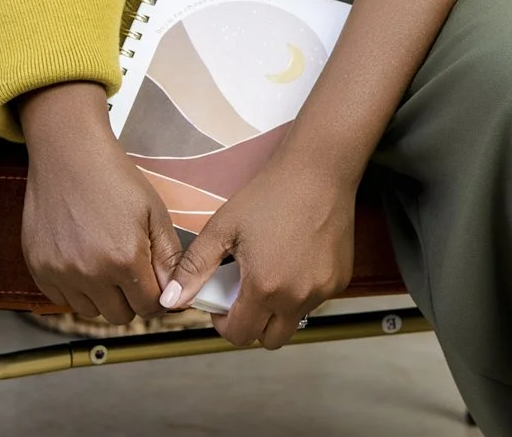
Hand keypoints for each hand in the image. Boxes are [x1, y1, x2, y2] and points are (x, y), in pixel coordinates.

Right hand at [16, 81, 181, 324]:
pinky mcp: (39, 269)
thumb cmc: (114, 179)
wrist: (68, 155)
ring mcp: (61, 273)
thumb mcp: (154, 212)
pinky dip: (74, 289)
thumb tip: (175, 293)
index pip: (150, 307)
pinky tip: (81, 260)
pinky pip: (62, 300)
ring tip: (103, 262)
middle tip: (129, 271)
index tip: (154, 283)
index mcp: (125, 259)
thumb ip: (168, 257)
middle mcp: (90, 273)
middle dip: (131, 299)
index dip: (157, 296)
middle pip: (120, 316)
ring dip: (101, 297)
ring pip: (90, 312)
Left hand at [161, 148, 355, 347]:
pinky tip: (296, 259)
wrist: (319, 171)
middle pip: (269, 340)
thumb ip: (194, 267)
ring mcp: (323, 290)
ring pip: (294, 320)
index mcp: (264, 287)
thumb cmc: (270, 194)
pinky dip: (301, 292)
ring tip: (271, 271)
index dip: (225, 324)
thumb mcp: (223, 227)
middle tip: (245, 294)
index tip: (223, 302)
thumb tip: (171, 300)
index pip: (240, 335)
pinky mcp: (340, 279)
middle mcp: (297, 296)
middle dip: (253, 325)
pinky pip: (315, 300)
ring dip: (278, 309)